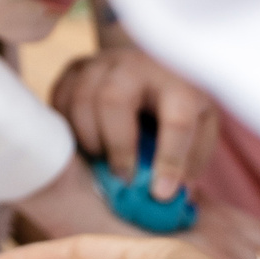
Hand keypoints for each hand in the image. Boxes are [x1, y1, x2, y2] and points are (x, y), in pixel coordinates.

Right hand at [49, 47, 219, 201]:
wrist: (149, 64)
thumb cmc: (176, 104)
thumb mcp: (199, 127)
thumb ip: (189, 161)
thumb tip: (172, 195)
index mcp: (178, 83)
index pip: (176, 121)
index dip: (169, 161)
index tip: (160, 194)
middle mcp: (137, 66)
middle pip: (113, 100)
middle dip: (116, 146)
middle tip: (123, 177)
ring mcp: (102, 63)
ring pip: (81, 99)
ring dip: (89, 139)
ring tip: (102, 157)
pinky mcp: (76, 67)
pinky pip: (61, 98)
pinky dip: (69, 126)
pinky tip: (85, 140)